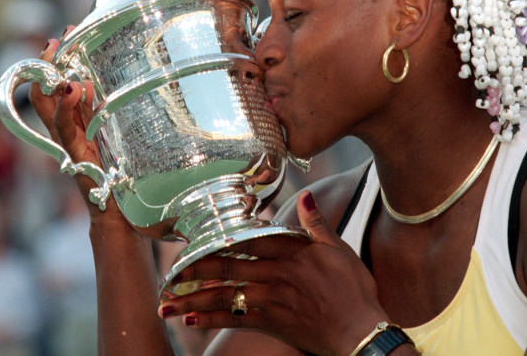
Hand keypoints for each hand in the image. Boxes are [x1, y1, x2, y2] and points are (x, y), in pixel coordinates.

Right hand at [28, 34, 122, 219]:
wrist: (117, 211)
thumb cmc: (116, 175)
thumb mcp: (108, 134)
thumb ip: (96, 111)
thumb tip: (89, 81)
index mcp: (72, 124)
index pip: (54, 87)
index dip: (53, 62)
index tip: (63, 37)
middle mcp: (63, 132)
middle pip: (42, 92)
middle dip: (45, 64)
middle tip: (56, 38)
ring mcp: (67, 143)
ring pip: (47, 106)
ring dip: (52, 77)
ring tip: (59, 53)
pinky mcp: (75, 154)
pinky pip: (66, 127)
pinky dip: (67, 106)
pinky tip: (75, 87)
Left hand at [158, 191, 389, 355]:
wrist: (360, 331)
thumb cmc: (354, 289)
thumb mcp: (338, 248)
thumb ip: (316, 223)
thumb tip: (305, 195)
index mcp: (291, 251)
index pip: (248, 239)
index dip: (219, 239)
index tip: (195, 239)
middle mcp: (275, 273)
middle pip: (227, 266)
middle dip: (193, 270)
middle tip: (167, 272)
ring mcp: (271, 299)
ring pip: (224, 294)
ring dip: (192, 298)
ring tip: (165, 302)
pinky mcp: (271, 322)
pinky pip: (235, 319)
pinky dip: (211, 319)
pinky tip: (190, 319)